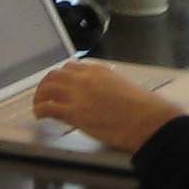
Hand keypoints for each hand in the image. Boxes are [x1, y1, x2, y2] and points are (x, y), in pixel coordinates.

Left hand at [30, 59, 184, 151]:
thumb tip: (102, 95)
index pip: (71, 67)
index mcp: (98, 70)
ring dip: (40, 97)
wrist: (148, 121)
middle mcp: (85, 78)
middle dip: (47, 85)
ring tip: (39, 106)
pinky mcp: (74, 112)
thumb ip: (108, 86)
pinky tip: (41, 116)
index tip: (60, 85)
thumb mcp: (124, 87)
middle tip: (44, 95)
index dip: (62, 77)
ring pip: (47, 88)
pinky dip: (40, 111)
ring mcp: (78, 94)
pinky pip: (47, 107)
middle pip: (55, 75)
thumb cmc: (143, 109)